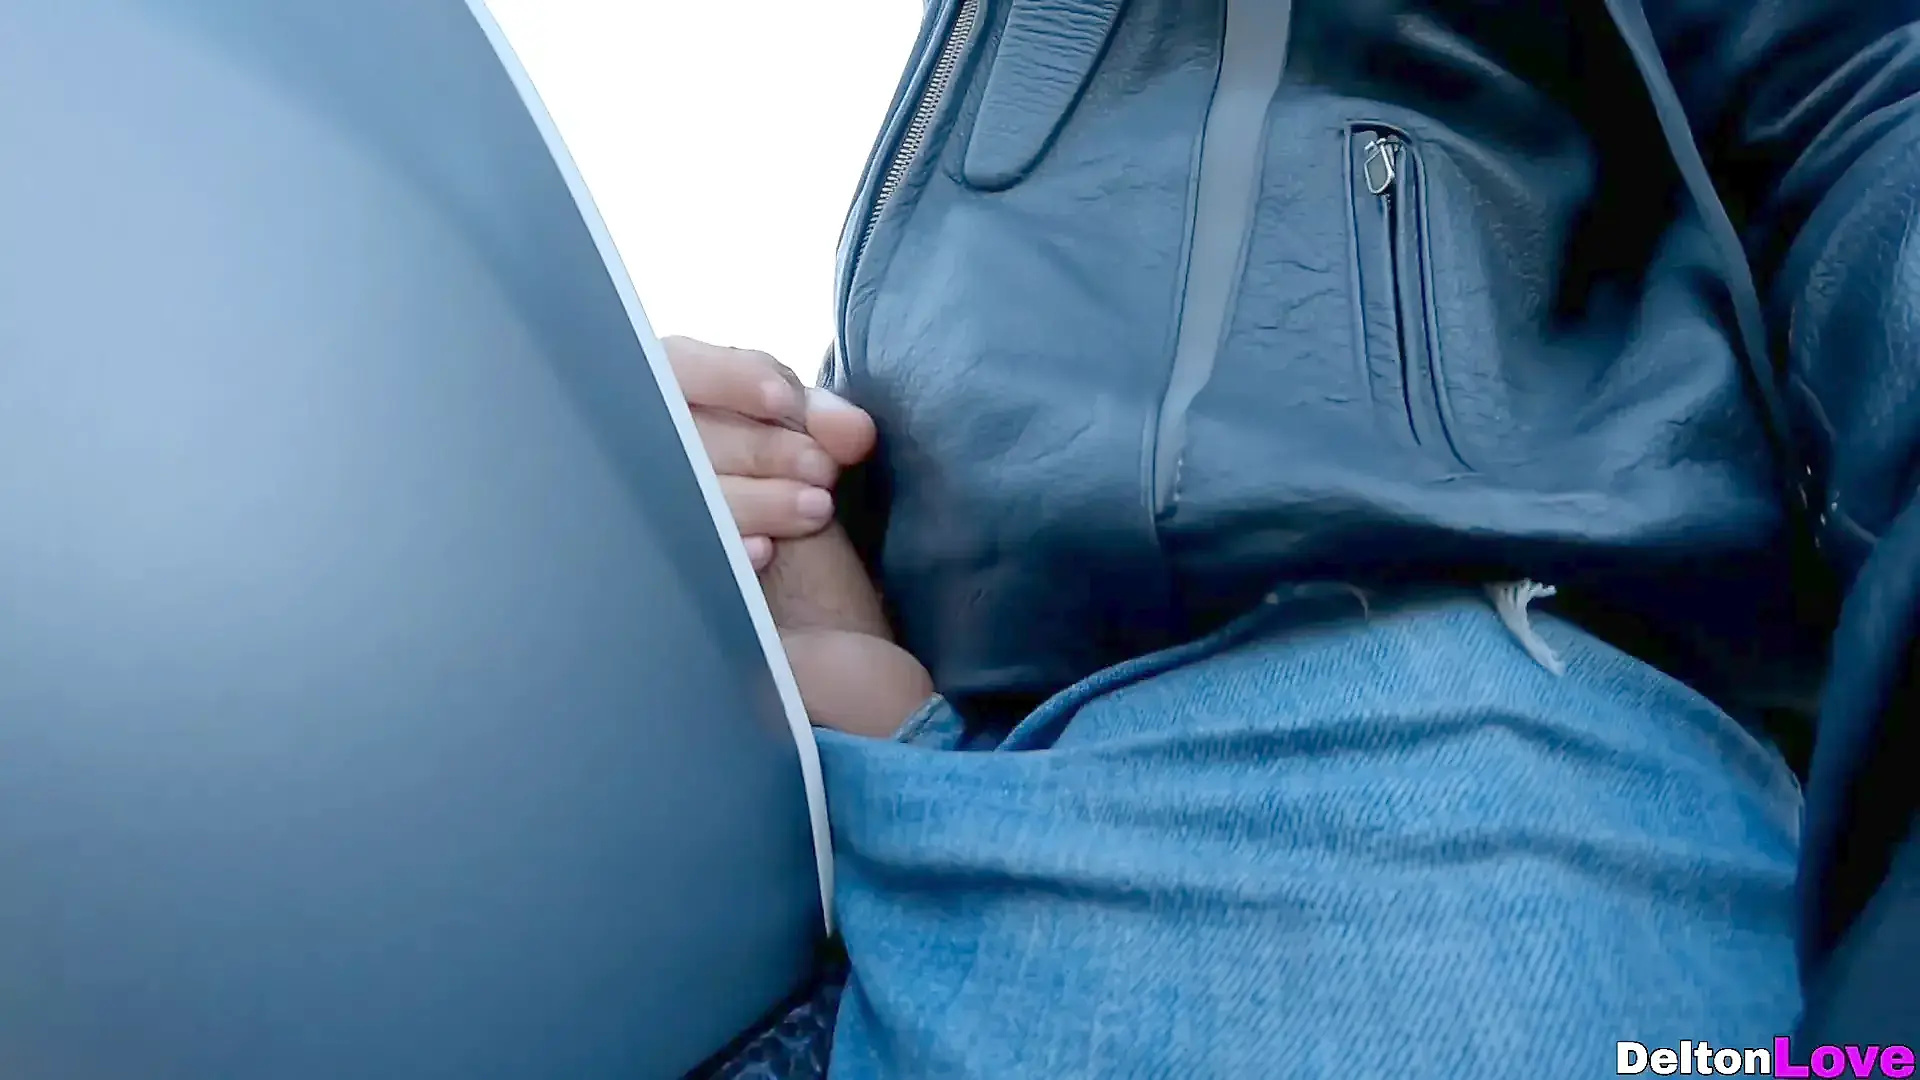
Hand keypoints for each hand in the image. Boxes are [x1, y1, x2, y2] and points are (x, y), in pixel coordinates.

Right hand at [663, 336, 875, 569]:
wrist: (771, 547)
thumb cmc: (768, 457)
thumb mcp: (791, 427)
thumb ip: (821, 418)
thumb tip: (855, 431)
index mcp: (673, 385)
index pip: (681, 365)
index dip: (730, 379)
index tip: (783, 401)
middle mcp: (648, 432)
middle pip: (686, 432)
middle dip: (760, 449)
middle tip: (821, 468)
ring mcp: (646, 494)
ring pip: (687, 493)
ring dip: (758, 499)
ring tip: (816, 508)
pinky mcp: (661, 545)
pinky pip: (685, 547)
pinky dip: (728, 546)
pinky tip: (767, 550)